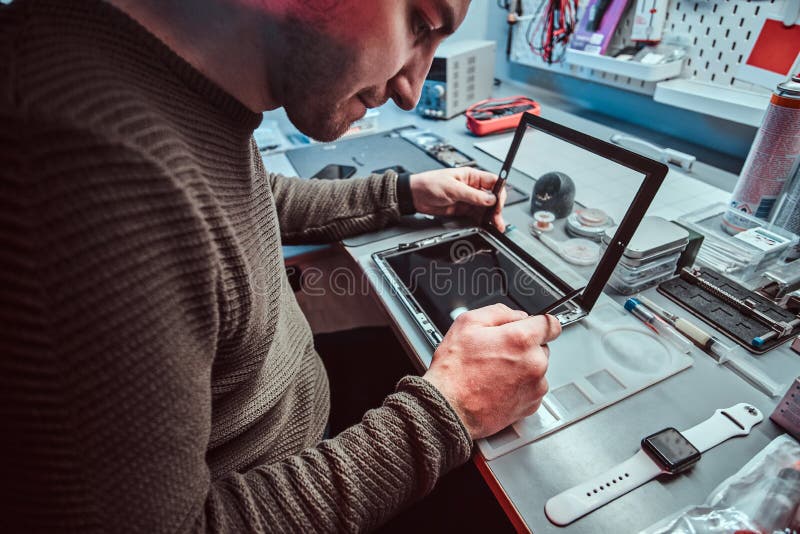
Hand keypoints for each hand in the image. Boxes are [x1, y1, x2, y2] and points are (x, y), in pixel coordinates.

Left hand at [409, 168, 507, 231]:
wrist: (415, 195)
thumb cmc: (429, 184)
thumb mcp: (453, 189)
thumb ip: (473, 195)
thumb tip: (490, 199)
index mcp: (471, 176)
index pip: (493, 182)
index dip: (499, 192)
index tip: (498, 203)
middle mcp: (472, 187)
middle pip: (491, 197)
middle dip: (496, 208)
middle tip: (497, 218)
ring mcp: (468, 199)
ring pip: (485, 208)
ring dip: (490, 216)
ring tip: (494, 225)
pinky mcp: (463, 209)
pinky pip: (476, 215)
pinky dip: (481, 220)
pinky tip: (485, 224)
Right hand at [423, 304, 560, 438]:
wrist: (449, 408)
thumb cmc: (454, 371)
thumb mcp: (467, 323)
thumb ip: (499, 312)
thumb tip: (516, 315)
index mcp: (521, 339)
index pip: (550, 324)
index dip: (538, 323)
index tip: (532, 327)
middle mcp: (534, 363)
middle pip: (542, 347)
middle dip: (524, 347)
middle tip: (498, 352)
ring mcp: (535, 386)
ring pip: (537, 368)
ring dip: (523, 367)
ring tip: (495, 372)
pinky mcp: (532, 404)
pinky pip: (533, 388)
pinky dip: (520, 386)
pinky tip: (498, 386)